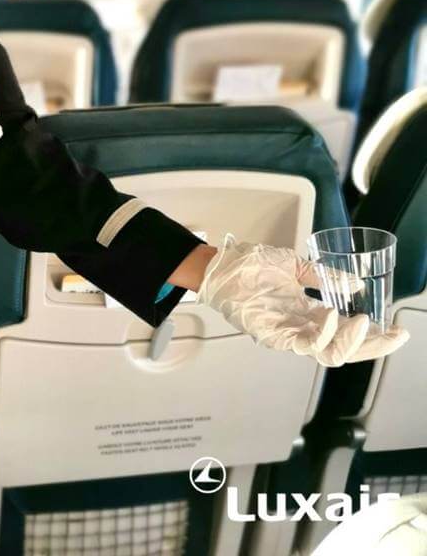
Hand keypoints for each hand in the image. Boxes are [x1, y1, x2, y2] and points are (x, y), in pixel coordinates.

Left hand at [198, 235, 409, 366]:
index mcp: (309, 315)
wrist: (220, 264)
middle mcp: (301, 329)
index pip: (348, 333)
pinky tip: (331, 315)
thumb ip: (324, 277)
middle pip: (345, 350)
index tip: (398, 331)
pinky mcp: (272, 335)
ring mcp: (288, 334)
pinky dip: (322, 332)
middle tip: (393, 335)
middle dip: (372, 346)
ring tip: (364, 323)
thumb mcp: (294, 267)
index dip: (373, 336)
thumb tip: (355, 285)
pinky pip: (304, 343)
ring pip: (329, 353)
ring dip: (350, 341)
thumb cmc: (250, 266)